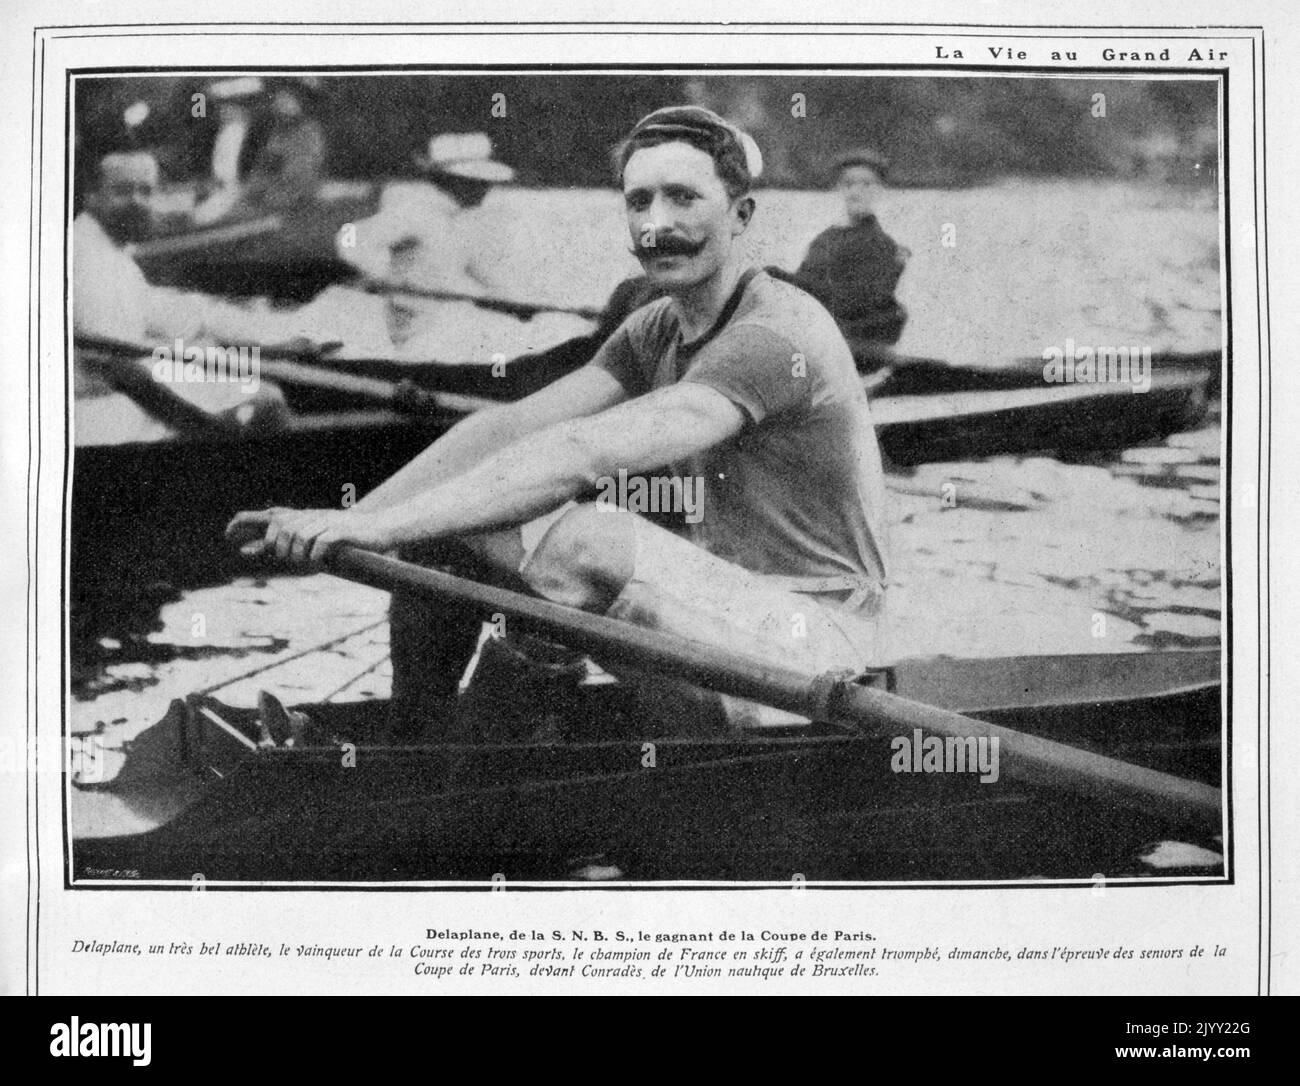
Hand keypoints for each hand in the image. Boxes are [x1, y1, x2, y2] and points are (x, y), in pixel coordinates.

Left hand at [225, 507, 391, 565]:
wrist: (382, 529)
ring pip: (298, 535)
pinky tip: (319, 560)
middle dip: (278, 547)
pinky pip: (320, 542)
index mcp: (303, 517)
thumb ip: (279, 543)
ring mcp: (327, 521)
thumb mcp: (310, 540)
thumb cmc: (345, 538)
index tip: (227, 536)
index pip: (267, 515)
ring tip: (307, 561)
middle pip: (281, 528)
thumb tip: (243, 550)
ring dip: (297, 554)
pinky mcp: (342, 530)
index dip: (244, 522)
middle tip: (291, 558)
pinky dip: (315, 555)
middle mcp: (312, 516)